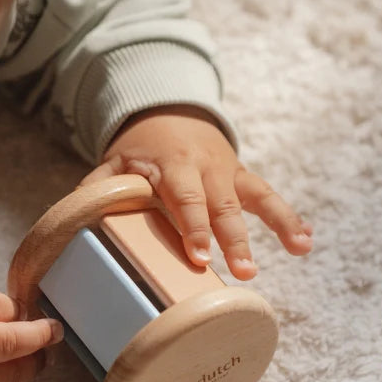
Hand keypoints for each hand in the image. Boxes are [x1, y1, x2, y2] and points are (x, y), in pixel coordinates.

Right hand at [0, 289, 63, 381]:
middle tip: (54, 330)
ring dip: (33, 363)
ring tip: (41, 354)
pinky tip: (8, 373)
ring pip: (12, 374)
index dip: (17, 307)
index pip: (0, 307)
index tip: (23, 308)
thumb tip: (2, 311)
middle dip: (42, 335)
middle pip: (13, 342)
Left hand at [80, 106, 312, 279]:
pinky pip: (269, 195)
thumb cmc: (139, 148)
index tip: (200, 257)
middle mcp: (206, 167)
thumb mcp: (115, 163)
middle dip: (235, 238)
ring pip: (257, 198)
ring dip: (279, 225)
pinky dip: (290, 217)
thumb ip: (99, 189)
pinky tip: (307, 241)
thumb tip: (74, 220)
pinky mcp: (243, 176)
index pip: (184, 199)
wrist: (168, 109)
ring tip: (301, 249)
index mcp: (172, 165)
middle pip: (224, 206)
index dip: (193, 228)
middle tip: (246, 271)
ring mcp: (229, 171)